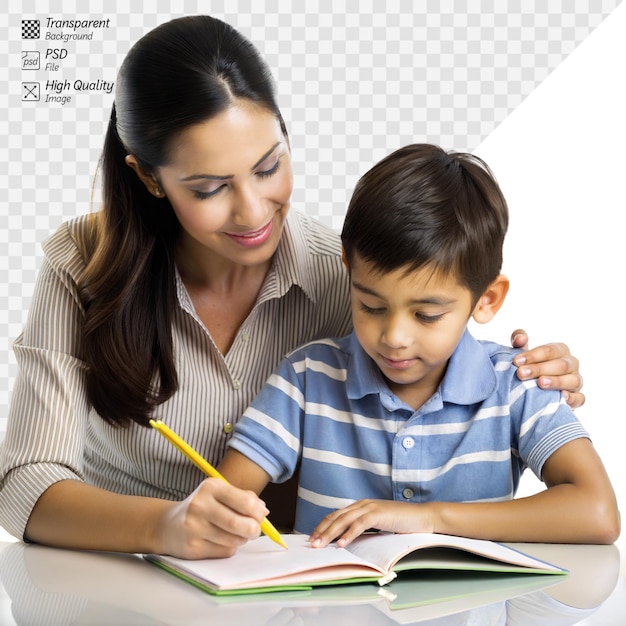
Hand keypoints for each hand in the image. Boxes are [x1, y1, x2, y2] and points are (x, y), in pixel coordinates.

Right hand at [156, 478, 268, 558]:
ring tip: (234, 534)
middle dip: (253, 530)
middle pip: (240, 524)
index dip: (258, 513)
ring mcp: (194, 527)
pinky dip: (229, 549)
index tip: (260, 517)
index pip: (246, 502)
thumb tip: (264, 511)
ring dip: (241, 540)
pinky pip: (224, 552)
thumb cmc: (203, 507)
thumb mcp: (220, 494)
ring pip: (234, 540)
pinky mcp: (192, 547)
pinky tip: (220, 541)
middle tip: (254, 530)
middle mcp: (201, 505)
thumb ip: (244, 498)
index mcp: (212, 487)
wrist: (168, 525)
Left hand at [308, 500, 432, 548]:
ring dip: (330, 533)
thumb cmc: (402, 522)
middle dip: (322, 530)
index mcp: (361, 506)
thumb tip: (347, 539)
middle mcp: (362, 504)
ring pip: (344, 520)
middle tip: (311, 543)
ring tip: (320, 545)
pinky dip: (348, 534)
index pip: (336, 515)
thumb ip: (364, 527)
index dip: (323, 525)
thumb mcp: (378, 524)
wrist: (422, 516)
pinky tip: (341, 544)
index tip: (313, 537)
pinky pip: (359, 525)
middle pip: (336, 517)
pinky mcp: (378, 514)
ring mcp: (370, 507)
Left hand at [510, 329, 584, 408]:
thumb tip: (520, 338)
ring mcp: (575, 381)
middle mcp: (571, 364)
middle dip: (540, 369)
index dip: (533, 355)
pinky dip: (573, 398)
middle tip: (521, 373)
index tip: (516, 361)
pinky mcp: (577, 398)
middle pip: (561, 365)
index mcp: (560, 351)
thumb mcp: (522, 352)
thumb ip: (519, 340)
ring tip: (540, 383)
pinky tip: (562, 397)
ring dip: (556, 381)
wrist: (531, 389)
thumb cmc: (529, 366)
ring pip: (572, 380)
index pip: (550, 350)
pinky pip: (579, 398)